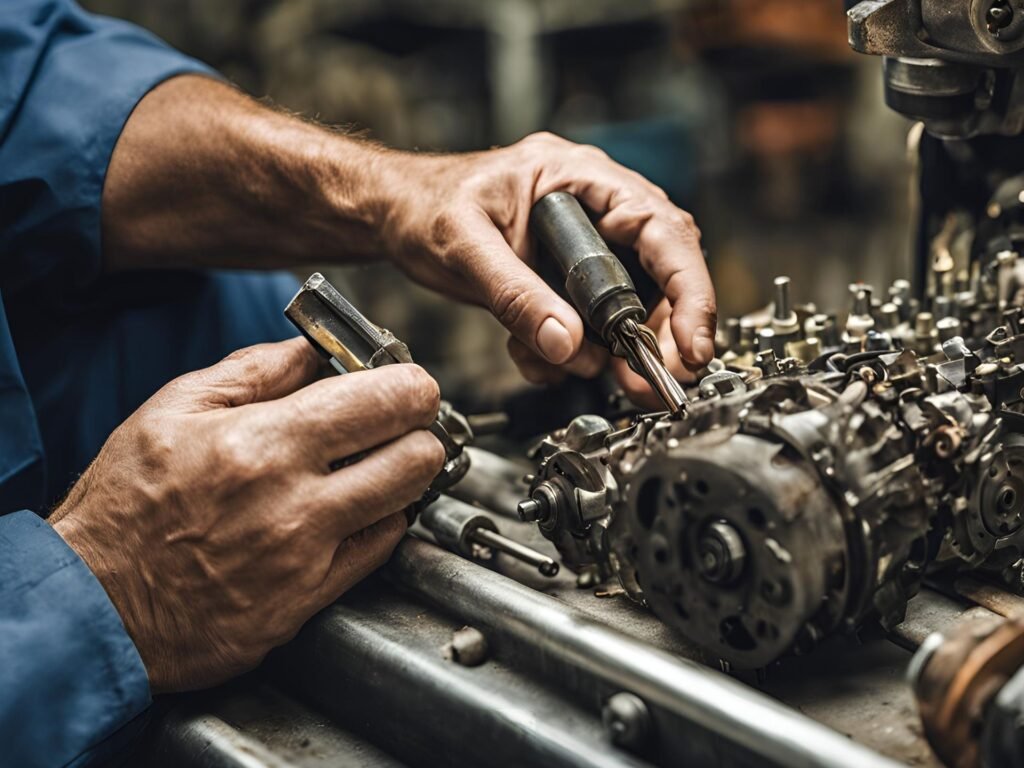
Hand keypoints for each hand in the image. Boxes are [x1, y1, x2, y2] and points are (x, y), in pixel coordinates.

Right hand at [50, 338, 443, 691]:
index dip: (411, 384)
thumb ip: (256, 370)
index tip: (407, 383)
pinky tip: (348, 509)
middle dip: (419, 429)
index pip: (386, 400)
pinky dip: (377, 522)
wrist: (94, 604)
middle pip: (417, 455)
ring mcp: (307, 558)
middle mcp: (296, 503)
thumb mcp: (174, 409)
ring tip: (372, 464)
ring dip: (404, 476)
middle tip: (398, 424)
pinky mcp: (308, 602)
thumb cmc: (125, 505)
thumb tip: (315, 349)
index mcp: (265, 442)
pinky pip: (378, 551)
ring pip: (407, 503)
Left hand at [381, 132, 716, 404]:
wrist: (397, 217)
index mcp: (583, 178)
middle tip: (649, 383)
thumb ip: (515, 295)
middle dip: (657, 336)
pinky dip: (572, 352)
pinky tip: (536, 354)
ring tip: (582, 370)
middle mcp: (596, 210)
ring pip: (629, 309)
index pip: (664, 231)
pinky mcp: (567, 282)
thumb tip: (565, 343)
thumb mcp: (465, 245)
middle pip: (661, 277)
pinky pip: (592, 325)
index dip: (690, 291)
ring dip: (611, 352)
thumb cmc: (426, 205)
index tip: (693, 345)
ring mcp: (585, 248)